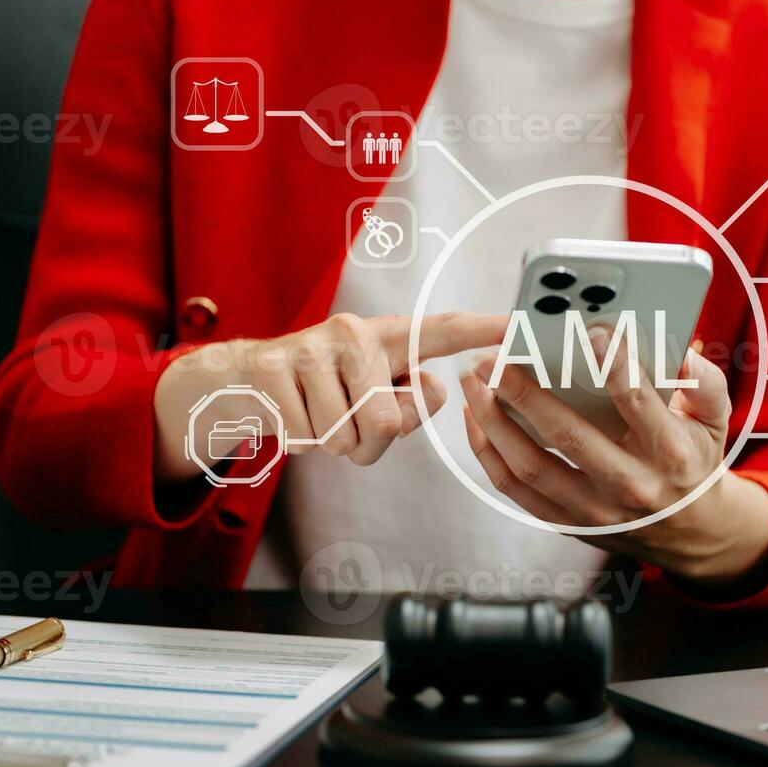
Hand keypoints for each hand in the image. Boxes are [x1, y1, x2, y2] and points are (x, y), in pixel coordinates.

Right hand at [155, 312, 509, 482]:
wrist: (248, 378)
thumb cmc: (331, 392)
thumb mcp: (374, 395)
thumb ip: (408, 404)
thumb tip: (426, 393)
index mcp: (391, 338)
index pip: (442, 331)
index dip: (482, 329)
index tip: (519, 322)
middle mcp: (356, 332)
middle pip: (386, 423)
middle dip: (369, 443)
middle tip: (349, 421)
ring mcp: (313, 345)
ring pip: (341, 438)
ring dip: (331, 443)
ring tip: (319, 413)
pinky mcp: (275, 367)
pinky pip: (304, 438)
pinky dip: (298, 442)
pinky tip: (291, 413)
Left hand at [458, 326, 767, 586]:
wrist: (689, 530)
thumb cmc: (694, 459)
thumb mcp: (714, 419)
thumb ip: (702, 379)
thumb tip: (676, 347)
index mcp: (670, 452)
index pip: (637, 401)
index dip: (612, 364)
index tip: (588, 330)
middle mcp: (631, 485)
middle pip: (568, 435)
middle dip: (525, 392)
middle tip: (495, 357)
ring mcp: (595, 510)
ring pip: (531, 465)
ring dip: (494, 421)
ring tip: (474, 381)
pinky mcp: (567, 523)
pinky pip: (515, 490)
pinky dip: (487, 453)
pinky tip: (476, 419)